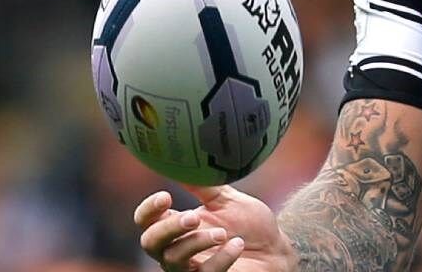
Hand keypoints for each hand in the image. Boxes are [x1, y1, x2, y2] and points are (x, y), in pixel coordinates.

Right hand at [134, 185, 298, 271]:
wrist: (274, 248)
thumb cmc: (248, 225)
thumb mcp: (225, 200)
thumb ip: (203, 186)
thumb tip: (185, 161)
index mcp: (177, 226)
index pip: (146, 220)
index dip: (148, 210)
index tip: (166, 196)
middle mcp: (177, 249)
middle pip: (150, 242)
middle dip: (168, 228)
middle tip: (193, 217)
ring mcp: (191, 268)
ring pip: (173, 260)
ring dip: (197, 242)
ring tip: (223, 232)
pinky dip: (221, 258)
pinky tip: (237, 244)